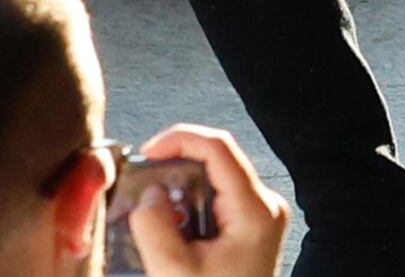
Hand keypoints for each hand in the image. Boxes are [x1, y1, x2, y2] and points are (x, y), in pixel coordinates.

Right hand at [122, 124, 291, 276]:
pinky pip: (216, 205)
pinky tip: (167, 229)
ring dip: (177, 192)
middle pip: (216, 163)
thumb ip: (153, 226)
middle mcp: (265, 206)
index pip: (218, 148)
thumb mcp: (173, 271)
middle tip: (140, 185)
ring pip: (213, 184)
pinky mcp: (250, 232)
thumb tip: (147, 193)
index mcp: (255, 210)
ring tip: (148, 211)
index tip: (145, 153)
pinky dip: (188, 210)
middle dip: (173, 170)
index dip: (179, 139)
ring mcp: (261, 219)